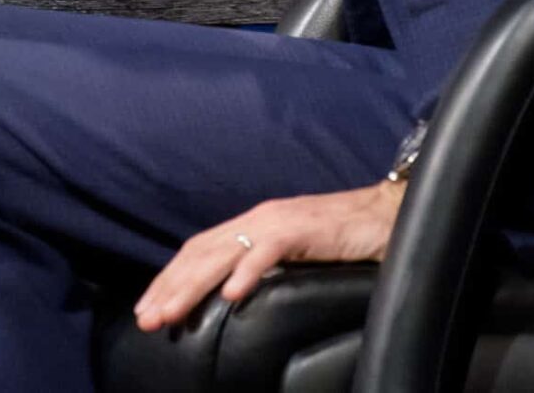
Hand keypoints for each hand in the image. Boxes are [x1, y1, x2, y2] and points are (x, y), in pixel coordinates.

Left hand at [134, 183, 403, 331]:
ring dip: (193, 285)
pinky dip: (248, 272)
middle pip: (201, 253)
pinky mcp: (305, 228)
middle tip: (146, 319)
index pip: (199, 251)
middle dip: (169, 287)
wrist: (387, 214)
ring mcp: (279, 221)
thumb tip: (230, 298)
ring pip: (224, 253)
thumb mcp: (292, 256)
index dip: (170, 278)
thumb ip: (263, 268)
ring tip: (171, 313)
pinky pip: (269, 251)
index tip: (148, 308)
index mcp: (252, 225)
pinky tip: (231, 296)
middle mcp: (258, 218)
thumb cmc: (342, 239)